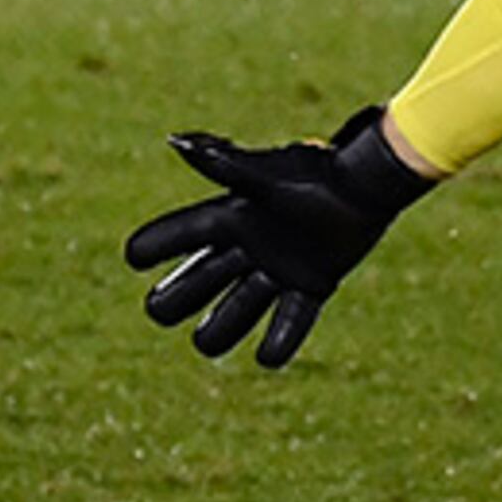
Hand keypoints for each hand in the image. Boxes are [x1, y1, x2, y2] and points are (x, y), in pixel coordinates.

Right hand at [123, 108, 429, 368]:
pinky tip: (267, 359)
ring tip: (204, 344)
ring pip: (239, 307)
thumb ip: (223, 166)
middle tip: (157, 311)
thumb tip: (177, 142)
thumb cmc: (316, 175)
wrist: (369, 186)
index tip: (132, 257)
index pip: (186, 233)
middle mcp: (252, 245)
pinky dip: (281, 340)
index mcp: (235, 216)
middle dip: (178, 296)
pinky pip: (291, 318)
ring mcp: (280, 268)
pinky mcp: (312, 283)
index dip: (158, 244)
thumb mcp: (265, 177)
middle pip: (202, 278)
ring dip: (222, 327)